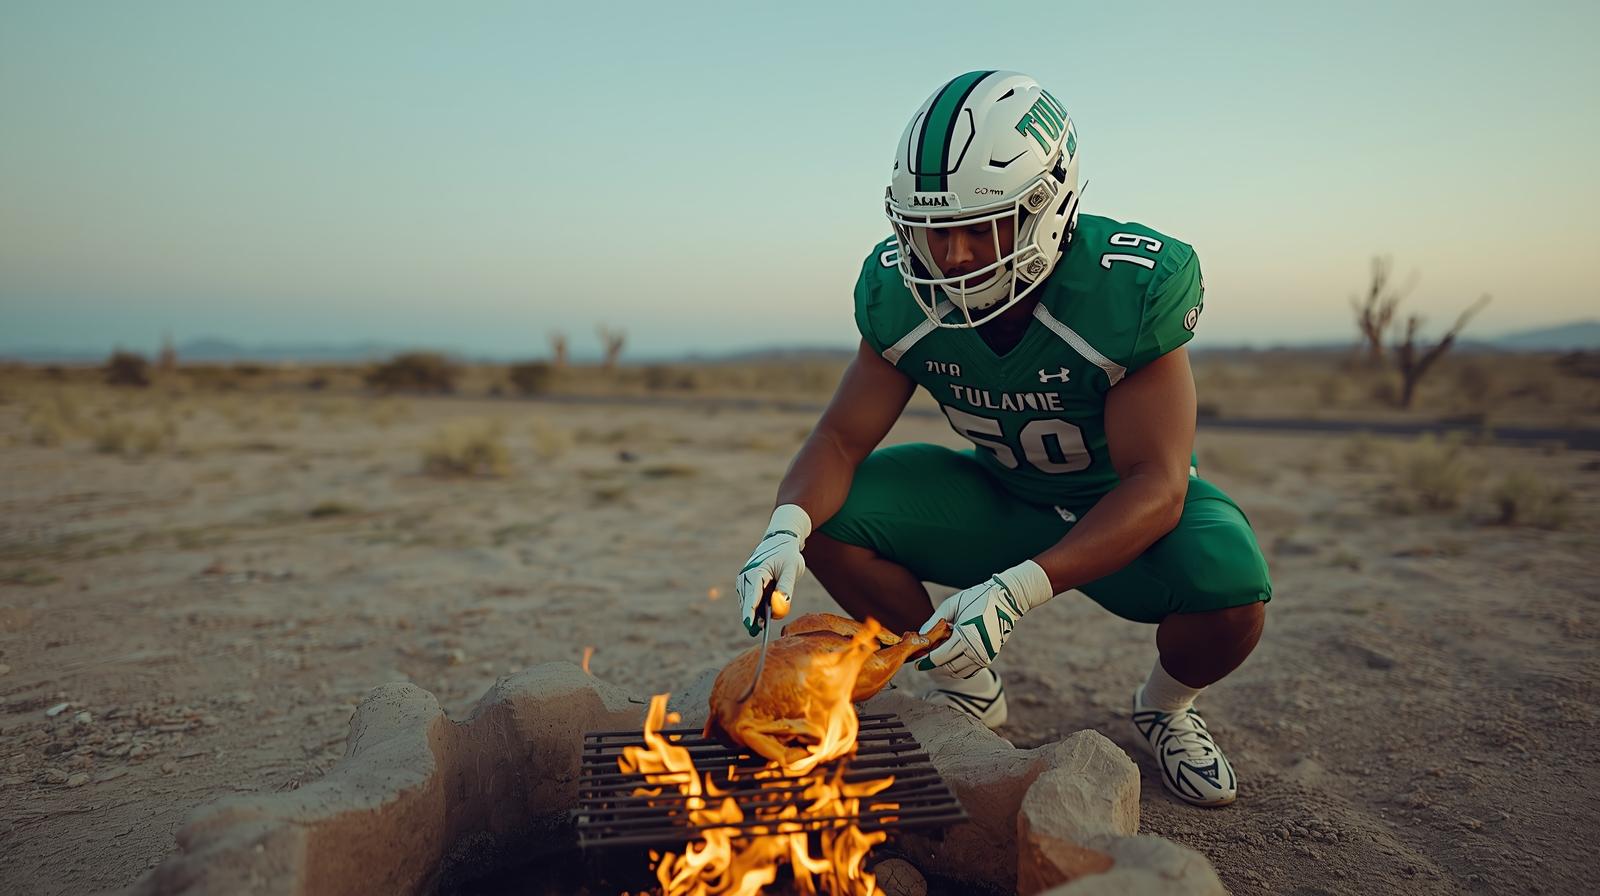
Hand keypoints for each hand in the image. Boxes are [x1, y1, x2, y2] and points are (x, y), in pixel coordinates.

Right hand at [736, 505, 811, 636]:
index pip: (752, 595)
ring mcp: (745, 582)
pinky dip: (758, 608)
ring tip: (766, 617)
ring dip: (758, 612)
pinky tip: (767, 608)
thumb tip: (780, 606)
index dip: (750, 611)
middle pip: (747, 603)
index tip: (749, 624)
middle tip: (761, 630)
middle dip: (754, 616)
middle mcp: (746, 577)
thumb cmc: (787, 554)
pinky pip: (751, 602)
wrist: (781, 541)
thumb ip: (786, 587)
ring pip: (749, 604)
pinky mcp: (747, 586)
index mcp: (756, 571)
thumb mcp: (791, 569)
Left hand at [915, 560, 1054, 677]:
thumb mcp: (951, 605)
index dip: (926, 662)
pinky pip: (969, 671)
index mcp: (966, 636)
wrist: (1006, 600)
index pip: (940, 657)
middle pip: (948, 668)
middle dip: (934, 666)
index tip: (916, 663)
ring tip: (938, 657)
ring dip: (946, 668)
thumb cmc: (976, 598)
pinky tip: (952, 657)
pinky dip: (958, 668)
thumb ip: (934, 621)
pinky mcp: (990, 658)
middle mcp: (976, 650)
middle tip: (924, 660)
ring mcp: (985, 656)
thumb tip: (921, 636)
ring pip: (958, 672)